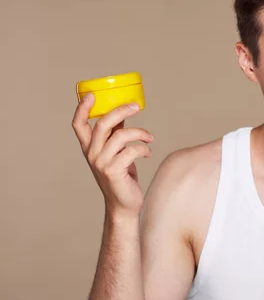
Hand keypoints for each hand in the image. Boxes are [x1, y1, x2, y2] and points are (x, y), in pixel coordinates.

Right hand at [72, 93, 153, 218]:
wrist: (124, 205)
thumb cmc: (121, 176)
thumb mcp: (115, 152)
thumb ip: (115, 134)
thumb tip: (123, 112)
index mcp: (89, 148)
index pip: (78, 125)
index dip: (82, 108)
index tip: (91, 94)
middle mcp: (92, 154)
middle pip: (103, 124)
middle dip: (120, 111)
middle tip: (136, 106)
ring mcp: (101, 163)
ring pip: (121, 135)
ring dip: (140, 133)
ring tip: (150, 137)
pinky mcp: (113, 171)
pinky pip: (132, 150)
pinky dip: (144, 148)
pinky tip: (149, 153)